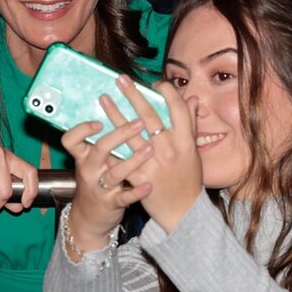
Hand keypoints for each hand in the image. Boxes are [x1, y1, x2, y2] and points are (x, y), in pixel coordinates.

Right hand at [61, 117, 153, 259]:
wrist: (89, 217)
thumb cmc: (96, 180)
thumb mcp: (92, 161)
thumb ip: (102, 139)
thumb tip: (117, 107)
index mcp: (83, 156)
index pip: (71, 139)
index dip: (83, 129)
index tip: (100, 121)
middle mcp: (89, 170)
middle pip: (99, 149)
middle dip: (119, 134)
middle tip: (139, 122)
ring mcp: (100, 187)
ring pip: (115, 173)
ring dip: (134, 160)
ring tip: (151, 149)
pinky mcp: (112, 203)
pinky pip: (125, 197)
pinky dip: (137, 191)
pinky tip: (149, 185)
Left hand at [107, 75, 203, 233]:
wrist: (183, 211)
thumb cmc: (189, 179)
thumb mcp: (194, 151)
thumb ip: (191, 124)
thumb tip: (192, 99)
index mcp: (185, 141)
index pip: (177, 108)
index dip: (166, 92)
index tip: (154, 83)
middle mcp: (170, 149)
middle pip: (149, 116)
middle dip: (134, 95)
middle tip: (120, 79)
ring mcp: (153, 163)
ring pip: (130, 133)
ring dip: (115, 113)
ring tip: (103, 98)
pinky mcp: (138, 176)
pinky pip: (121, 157)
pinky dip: (109, 143)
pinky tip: (97, 131)